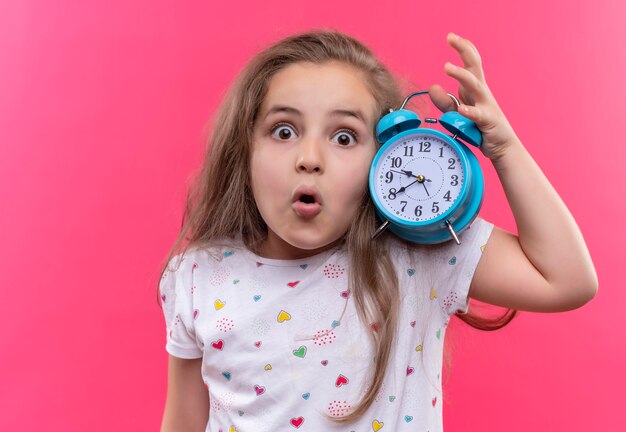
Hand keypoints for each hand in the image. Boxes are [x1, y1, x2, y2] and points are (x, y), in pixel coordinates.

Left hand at [428, 33, 519, 161]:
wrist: (501, 146)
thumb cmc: (480, 127)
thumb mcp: (458, 113)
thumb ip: (445, 102)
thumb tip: (432, 87)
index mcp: (474, 88)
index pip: (470, 63)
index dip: (462, 48)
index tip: (451, 36)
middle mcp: (481, 93)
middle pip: (474, 66)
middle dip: (463, 50)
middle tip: (450, 37)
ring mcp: (486, 106)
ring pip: (474, 85)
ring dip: (461, 75)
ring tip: (446, 67)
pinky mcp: (487, 122)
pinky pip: (477, 115)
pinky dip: (469, 111)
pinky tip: (461, 109)